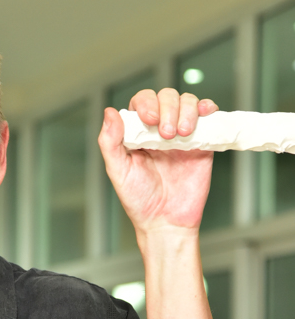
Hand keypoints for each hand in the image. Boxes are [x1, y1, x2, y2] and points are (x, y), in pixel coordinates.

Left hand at [98, 88, 217, 234]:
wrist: (167, 221)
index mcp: (137, 133)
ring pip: (187, 102)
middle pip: (167, 97)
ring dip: (187, 109)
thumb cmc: (140, 200)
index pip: (142, 102)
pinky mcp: (202, 143)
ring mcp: (181, 134)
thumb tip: (109, 112)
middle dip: (168, 108)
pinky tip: (206, 112)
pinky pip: (208, 118)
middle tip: (167, 134)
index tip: (150, 120)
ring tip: (182, 134)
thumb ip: (110, 142)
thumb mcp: (119, 172)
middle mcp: (159, 129)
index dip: (147, 103)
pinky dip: (209, 108)